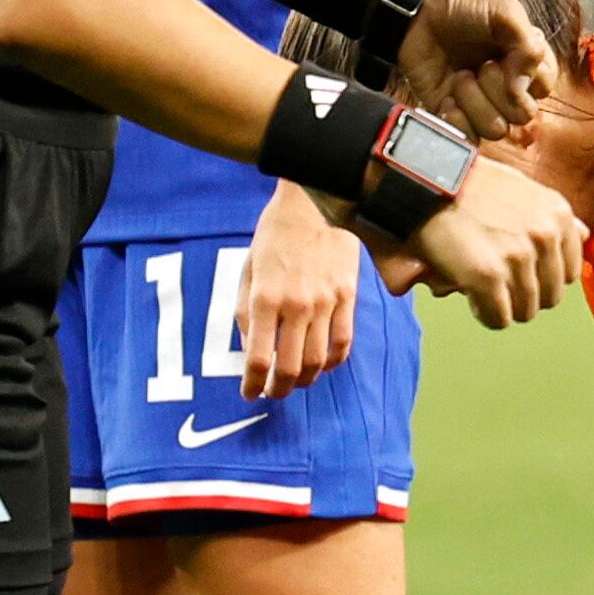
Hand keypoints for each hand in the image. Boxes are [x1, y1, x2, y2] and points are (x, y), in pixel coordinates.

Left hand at [235, 181, 359, 396]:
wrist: (316, 201)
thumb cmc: (275, 233)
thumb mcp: (248, 269)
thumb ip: (246, 311)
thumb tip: (251, 348)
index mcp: (265, 297)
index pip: (258, 358)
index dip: (252, 384)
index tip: (249, 393)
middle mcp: (296, 305)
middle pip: (289, 368)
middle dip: (278, 389)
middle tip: (272, 393)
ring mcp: (325, 303)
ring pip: (316, 362)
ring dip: (303, 380)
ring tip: (294, 381)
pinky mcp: (347, 297)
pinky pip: (342, 344)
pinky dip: (331, 362)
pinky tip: (320, 364)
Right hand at [404, 160, 584, 329]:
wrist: (428, 179)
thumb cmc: (471, 184)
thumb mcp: (525, 188)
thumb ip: (555, 216)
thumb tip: (585, 233)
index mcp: (558, 214)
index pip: (570, 272)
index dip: (543, 277)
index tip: (520, 272)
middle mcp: (545, 235)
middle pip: (550, 296)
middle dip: (525, 295)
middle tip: (499, 282)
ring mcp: (519, 257)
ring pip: (526, 311)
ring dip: (504, 306)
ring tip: (482, 288)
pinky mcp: (489, 276)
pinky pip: (500, 318)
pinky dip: (486, 315)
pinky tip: (473, 298)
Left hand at [407, 0, 553, 137]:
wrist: (417, 13)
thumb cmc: (462, 6)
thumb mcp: (506, 13)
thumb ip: (528, 49)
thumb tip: (521, 90)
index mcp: (524, 62)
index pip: (545, 88)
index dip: (530, 77)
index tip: (509, 55)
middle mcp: (506, 87)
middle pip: (523, 115)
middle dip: (499, 89)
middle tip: (482, 65)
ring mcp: (480, 104)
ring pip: (496, 129)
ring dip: (475, 102)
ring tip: (460, 77)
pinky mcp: (454, 117)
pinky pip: (468, 139)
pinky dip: (457, 121)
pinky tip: (447, 99)